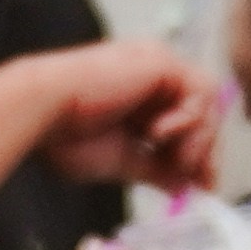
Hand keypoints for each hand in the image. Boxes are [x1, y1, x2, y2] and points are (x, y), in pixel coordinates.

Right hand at [36, 41, 223, 192]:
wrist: (43, 112)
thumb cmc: (66, 136)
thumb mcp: (121, 161)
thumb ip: (155, 169)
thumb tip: (183, 187)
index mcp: (141, 99)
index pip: (187, 124)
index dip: (198, 155)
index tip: (201, 186)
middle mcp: (155, 78)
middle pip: (203, 113)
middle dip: (205, 150)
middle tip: (199, 178)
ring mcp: (160, 67)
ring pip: (207, 102)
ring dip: (199, 137)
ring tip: (179, 160)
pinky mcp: (163, 63)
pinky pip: (199, 91)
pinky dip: (189, 119)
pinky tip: (160, 135)